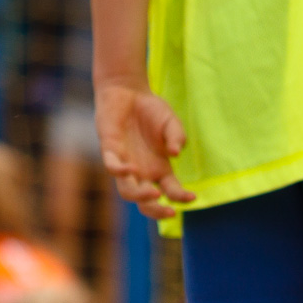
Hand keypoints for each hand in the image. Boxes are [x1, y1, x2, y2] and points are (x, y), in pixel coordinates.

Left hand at [94, 80, 196, 219]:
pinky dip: (121, 172)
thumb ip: (177, 137)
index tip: (192, 197)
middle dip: (158, 211)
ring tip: (155, 194)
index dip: (181, 198)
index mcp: (160, 169)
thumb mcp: (171, 123)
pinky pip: (112, 167)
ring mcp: (126, 163)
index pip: (171, 191)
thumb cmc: (151, 109)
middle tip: (170, 212)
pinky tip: (132, 169)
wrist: (127, 90)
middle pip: (147, 202)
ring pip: (128, 191)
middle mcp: (142, 171)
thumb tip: (176, 152)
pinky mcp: (110, 150)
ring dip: (141, 196)